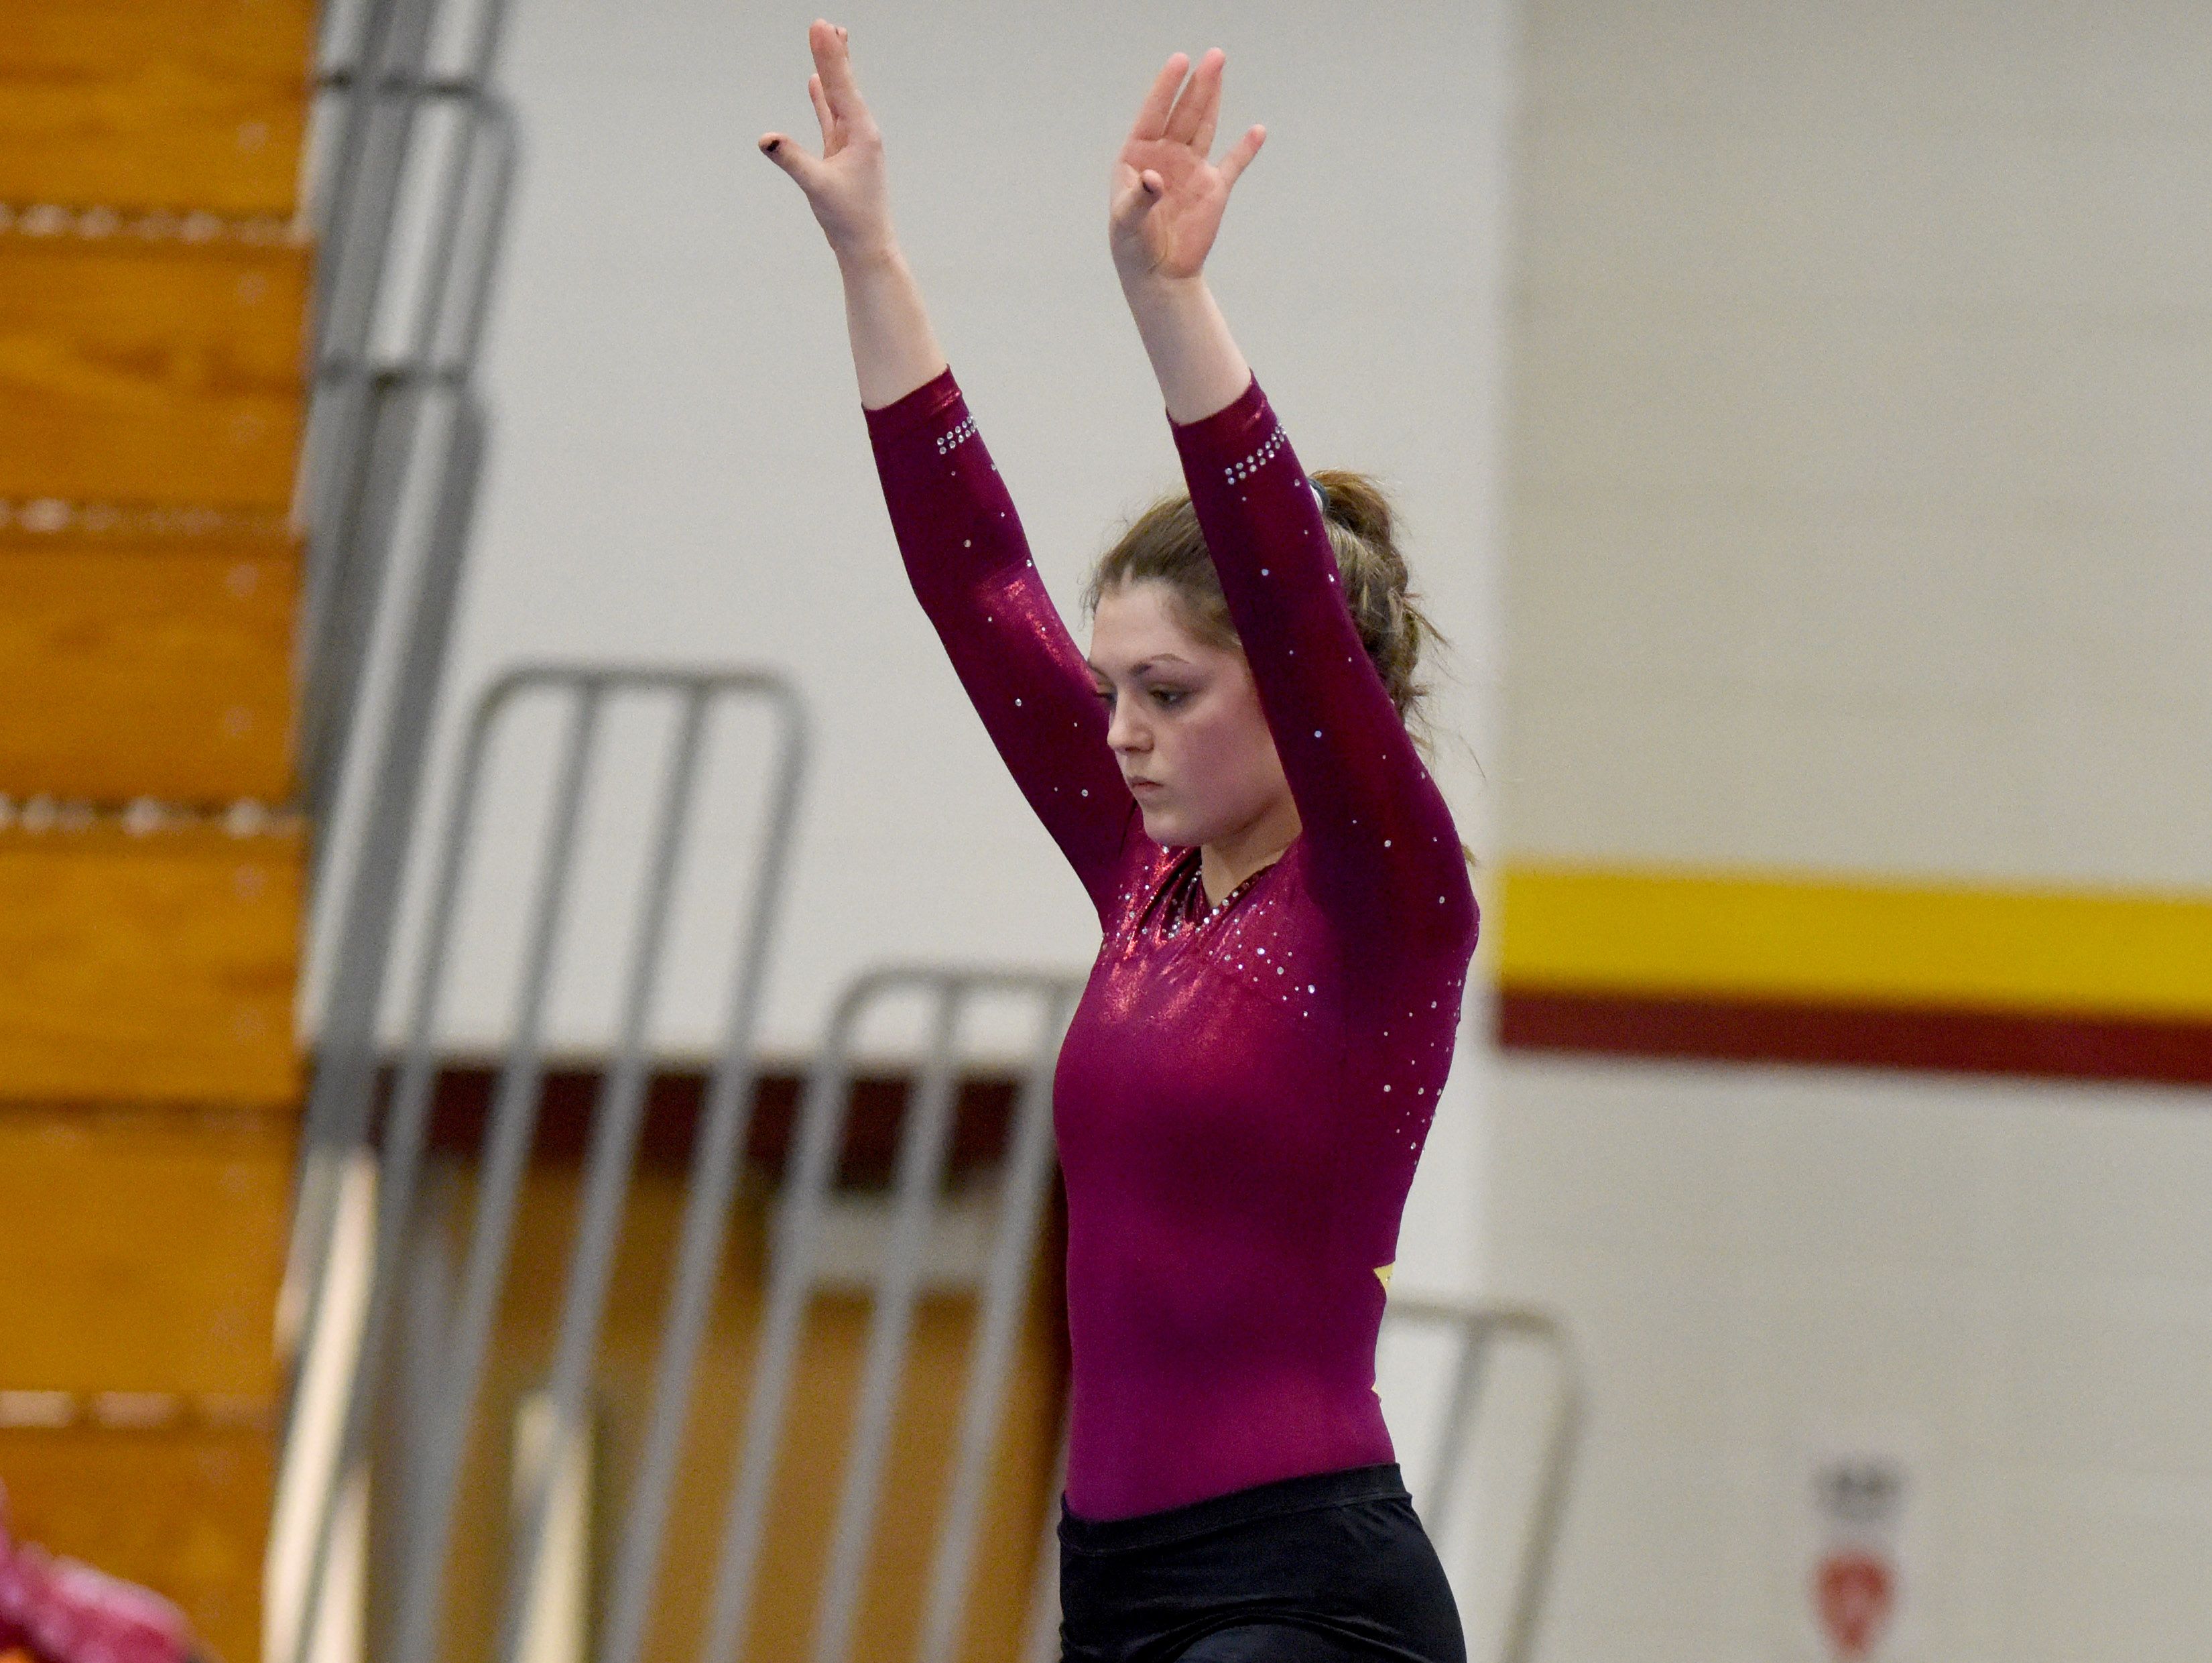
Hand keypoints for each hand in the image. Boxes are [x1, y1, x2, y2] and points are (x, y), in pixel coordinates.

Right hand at [758, 19, 896, 264]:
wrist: (865, 246)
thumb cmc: (849, 220)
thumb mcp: (818, 187)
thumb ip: (792, 160)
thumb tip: (766, 139)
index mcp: (860, 133)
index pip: (840, 86)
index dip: (829, 55)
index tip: (822, 26)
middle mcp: (859, 132)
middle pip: (842, 84)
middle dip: (832, 53)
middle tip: (826, 23)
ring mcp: (851, 142)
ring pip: (837, 97)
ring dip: (830, 69)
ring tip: (829, 39)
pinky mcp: (841, 154)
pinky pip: (830, 117)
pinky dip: (822, 98)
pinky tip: (815, 82)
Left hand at [1109, 49, 1265, 286]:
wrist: (1159, 276)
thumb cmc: (1133, 248)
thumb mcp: (1127, 223)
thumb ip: (1138, 199)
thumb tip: (1153, 179)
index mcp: (1138, 158)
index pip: (1153, 114)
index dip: (1166, 87)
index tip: (1180, 61)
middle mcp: (1165, 157)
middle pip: (1183, 113)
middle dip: (1198, 85)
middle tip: (1214, 56)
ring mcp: (1190, 170)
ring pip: (1204, 127)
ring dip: (1213, 100)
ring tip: (1221, 68)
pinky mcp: (1213, 189)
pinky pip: (1233, 163)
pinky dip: (1245, 149)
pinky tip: (1257, 130)